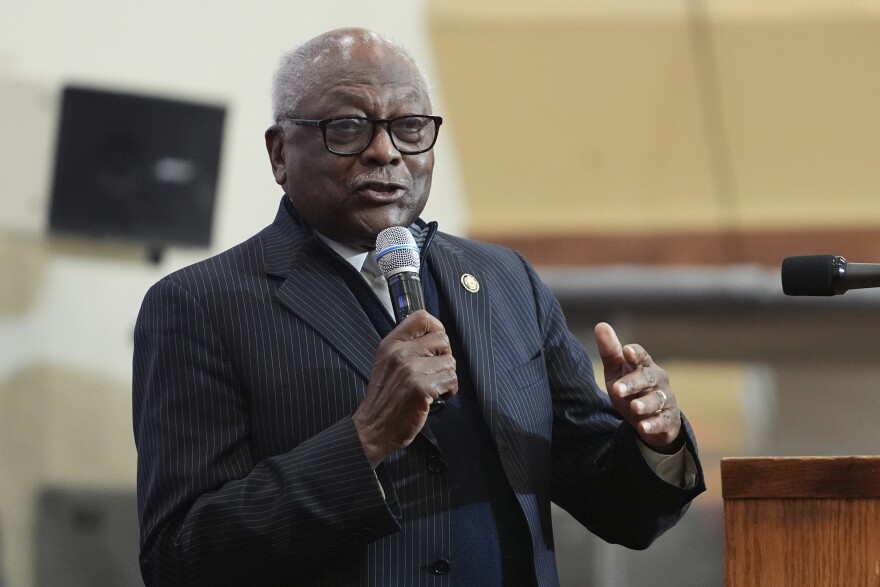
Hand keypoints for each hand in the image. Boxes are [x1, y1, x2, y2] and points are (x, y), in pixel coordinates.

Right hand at [353, 310, 457, 466]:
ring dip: (447, 376)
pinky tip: (436, 397)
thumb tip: (435, 335)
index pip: (422, 317)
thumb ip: (406, 346)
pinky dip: (449, 391)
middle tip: (435, 371)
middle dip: (445, 356)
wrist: (373, 428)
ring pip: (449, 362)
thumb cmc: (384, 398)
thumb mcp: (387, 362)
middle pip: (442, 339)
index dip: (437, 328)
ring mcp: (410, 370)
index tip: (437, 344)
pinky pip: (451, 380)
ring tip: (433, 386)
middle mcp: (399, 353)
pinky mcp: (421, 388)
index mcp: (391, 344)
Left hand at [594, 322, 682, 452]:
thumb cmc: (630, 389)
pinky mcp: (668, 419)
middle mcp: (657, 380)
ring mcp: (665, 399)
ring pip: (657, 400)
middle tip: (618, 390)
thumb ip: (610, 352)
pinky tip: (643, 427)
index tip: (626, 351)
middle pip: (647, 378)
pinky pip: (663, 421)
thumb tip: (600, 325)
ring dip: (645, 404)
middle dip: (633, 383)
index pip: (641, 356)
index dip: (635, 353)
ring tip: (634, 408)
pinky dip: (653, 424)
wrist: (650, 419)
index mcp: (644, 365)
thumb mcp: (617, 372)